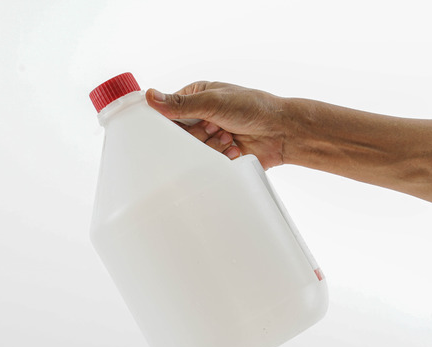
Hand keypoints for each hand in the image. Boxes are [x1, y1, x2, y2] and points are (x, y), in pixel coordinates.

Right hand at [145, 82, 287, 168]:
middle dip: (197, 135)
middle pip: (178, 136)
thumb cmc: (252, 108)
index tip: (173, 128)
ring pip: (192, 152)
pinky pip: (206, 164)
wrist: (281, 132)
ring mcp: (209, 138)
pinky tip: (234, 148)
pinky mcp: (218, 157)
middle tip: (213, 128)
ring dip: (211, 146)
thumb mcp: (214, 101)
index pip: (167, 112)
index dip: (168, 123)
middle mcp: (200, 118)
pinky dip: (220, 158)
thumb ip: (181, 104)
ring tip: (228, 137)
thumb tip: (150, 96)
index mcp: (195, 98)